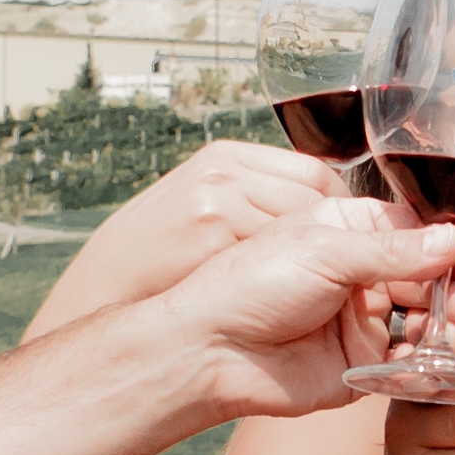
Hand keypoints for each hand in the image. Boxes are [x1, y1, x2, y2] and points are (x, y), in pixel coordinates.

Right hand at [29, 140, 340, 335]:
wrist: (108, 282)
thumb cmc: (160, 253)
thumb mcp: (204, 206)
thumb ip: (253, 200)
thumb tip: (320, 213)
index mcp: (227, 158)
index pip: (315, 172)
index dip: (339, 209)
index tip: (345, 240)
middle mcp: (225, 173)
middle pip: (313, 199)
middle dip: (334, 237)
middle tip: (343, 270)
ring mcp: (219, 202)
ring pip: (300, 229)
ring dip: (317, 260)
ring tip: (319, 286)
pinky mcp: (213, 238)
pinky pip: (276, 257)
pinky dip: (292, 278)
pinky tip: (290, 296)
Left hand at [166, 200, 454, 415]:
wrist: (214, 350)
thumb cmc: (254, 284)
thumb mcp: (326, 250)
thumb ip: (394, 249)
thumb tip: (452, 240)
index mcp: (347, 231)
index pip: (415, 231)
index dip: (450, 244)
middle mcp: (359, 274)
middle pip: (428, 275)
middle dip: (453, 284)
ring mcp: (361, 321)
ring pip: (425, 319)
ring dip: (446, 321)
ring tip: (448, 325)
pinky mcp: (360, 365)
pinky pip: (409, 363)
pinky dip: (428, 361)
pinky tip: (433, 356)